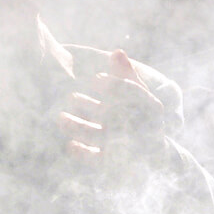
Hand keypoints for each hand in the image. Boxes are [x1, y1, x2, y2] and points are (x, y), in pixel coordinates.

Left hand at [58, 49, 165, 164]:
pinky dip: (83, 154)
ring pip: (101, 136)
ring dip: (80, 128)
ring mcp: (128, 145)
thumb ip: (126, 73)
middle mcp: (140, 127)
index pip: (134, 94)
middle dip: (93, 107)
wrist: (152, 150)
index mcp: (149, 107)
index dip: (115, 85)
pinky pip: (98, 159)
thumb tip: (117, 51)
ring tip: (61, 118)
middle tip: (72, 96)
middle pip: (116, 116)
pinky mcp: (116, 162)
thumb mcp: (137, 92)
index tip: (96, 77)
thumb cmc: (141, 113)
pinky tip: (69, 145)